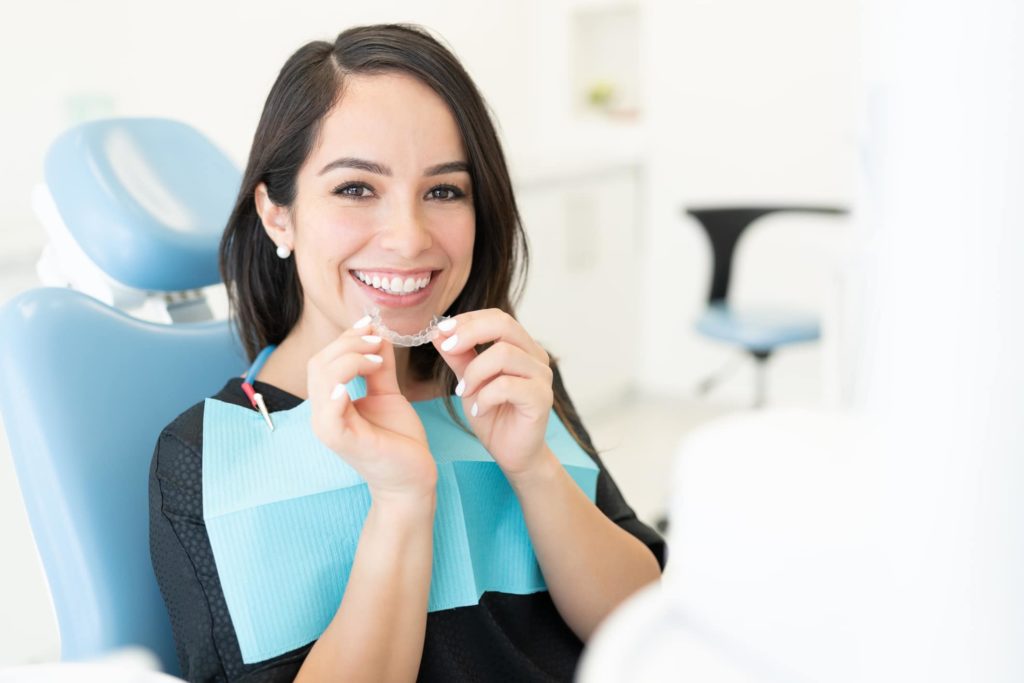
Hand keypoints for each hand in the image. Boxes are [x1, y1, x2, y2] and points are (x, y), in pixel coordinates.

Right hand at [308, 321, 436, 500]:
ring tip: (378, 359)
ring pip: (322, 377)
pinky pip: (329, 410)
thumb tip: (377, 332)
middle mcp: (323, 413)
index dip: (346, 337)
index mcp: (330, 402)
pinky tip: (362, 373)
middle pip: (319, 362)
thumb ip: (379, 366)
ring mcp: (328, 427)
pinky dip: (339, 388)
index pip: (324, 359)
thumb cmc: (398, 440)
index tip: (372, 325)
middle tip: (379, 341)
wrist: (412, 478)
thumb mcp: (388, 393)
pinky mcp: (341, 440)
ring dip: (351, 357)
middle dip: (349, 343)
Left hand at [432, 308, 553, 477]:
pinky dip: (485, 397)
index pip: (497, 317)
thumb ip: (458, 356)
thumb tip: (438, 332)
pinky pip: (507, 386)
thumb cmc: (493, 416)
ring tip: (464, 392)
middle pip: (504, 325)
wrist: (512, 453)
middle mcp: (535, 356)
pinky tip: (478, 411)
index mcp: (521, 347)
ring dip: (475, 372)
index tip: (440, 331)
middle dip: (469, 333)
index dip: (468, 320)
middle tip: (447, 348)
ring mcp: (541, 377)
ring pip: (504, 354)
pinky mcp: (541, 399)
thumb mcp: (469, 381)